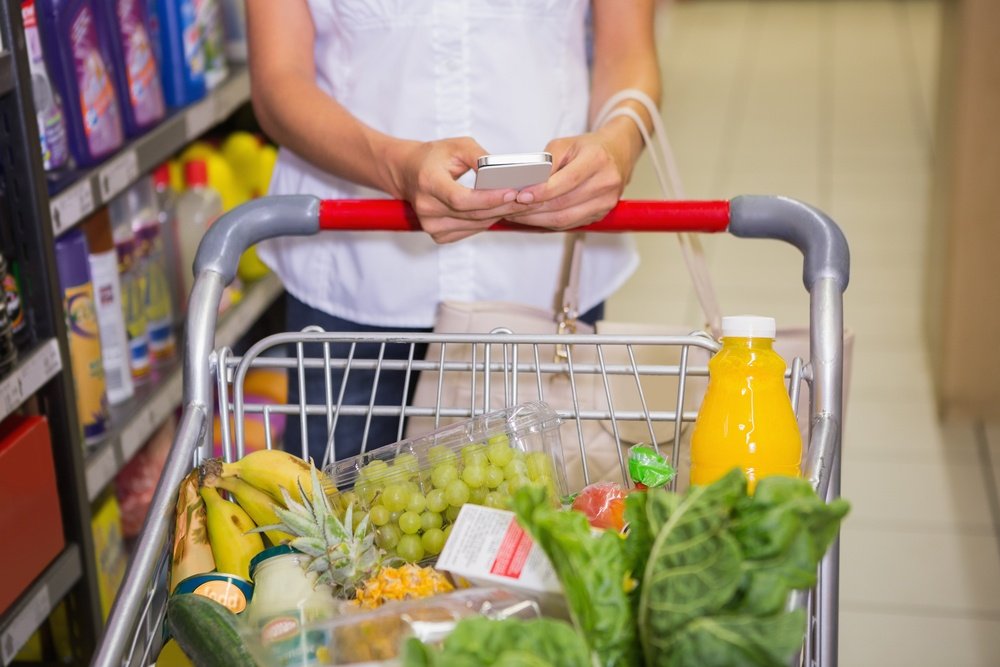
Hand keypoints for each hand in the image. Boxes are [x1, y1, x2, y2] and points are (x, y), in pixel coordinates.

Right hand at [384, 136, 533, 242]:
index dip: (488, 198)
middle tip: (529, 197)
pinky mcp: (439, 235)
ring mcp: (431, 225)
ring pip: (476, 224)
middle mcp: (427, 208)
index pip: (461, 199)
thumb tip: (503, 171)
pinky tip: (500, 210)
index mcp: (428, 183)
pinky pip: (471, 230)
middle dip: (503, 206)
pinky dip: (488, 220)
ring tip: (522, 203)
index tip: (512, 192)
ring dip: (500, 214)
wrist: (409, 173)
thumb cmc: (434, 157)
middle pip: (473, 214)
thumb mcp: (456, 146)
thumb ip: (480, 157)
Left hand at [503, 120, 640, 230]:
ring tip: (517, 215)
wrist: (617, 153)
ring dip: (537, 219)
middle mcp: (606, 183)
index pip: (567, 181)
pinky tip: (533, 218)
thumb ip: (546, 162)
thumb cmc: (588, 148)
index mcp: (597, 160)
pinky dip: (548, 223)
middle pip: (564, 204)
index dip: (542, 191)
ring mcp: (606, 202)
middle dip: (533, 209)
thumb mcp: (565, 144)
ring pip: (565, 219)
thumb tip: (525, 183)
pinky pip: (570, 224)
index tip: (521, 195)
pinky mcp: (601, 214)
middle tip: (510, 208)